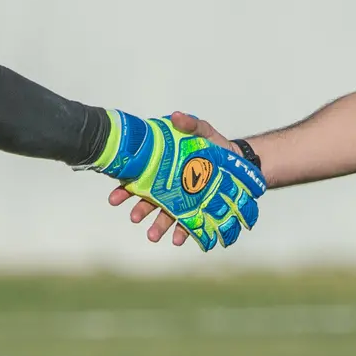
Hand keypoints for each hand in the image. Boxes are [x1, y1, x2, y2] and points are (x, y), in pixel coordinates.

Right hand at [108, 112, 235, 246]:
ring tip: (153, 235)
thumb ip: (190, 125)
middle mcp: (170, 187)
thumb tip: (175, 116)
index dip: (124, 189)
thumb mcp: (203, 131)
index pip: (139, 179)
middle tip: (134, 217)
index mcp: (164, 169)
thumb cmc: (216, 146)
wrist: (240, 162)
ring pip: (165, 216)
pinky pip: (187, 224)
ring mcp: (183, 201)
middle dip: (139, 210)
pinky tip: (177, 239)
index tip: (114, 198)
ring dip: (157, 226)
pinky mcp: (198, 211)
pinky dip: (181, 232)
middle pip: (148, 201)